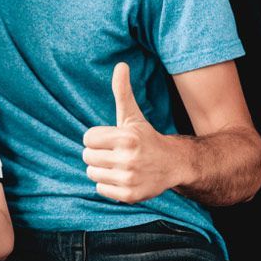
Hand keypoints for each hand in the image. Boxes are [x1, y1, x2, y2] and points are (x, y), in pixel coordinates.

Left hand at [82, 63, 182, 203]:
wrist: (172, 164)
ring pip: (92, 173)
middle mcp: (128, 159)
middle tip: (114, 153)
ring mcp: (129, 178)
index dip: (97, 138)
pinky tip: (122, 177)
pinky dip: (107, 184)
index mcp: (126, 137)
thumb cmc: (145, 137)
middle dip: (97, 154)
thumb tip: (120, 65)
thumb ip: (122, 92)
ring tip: (117, 165)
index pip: (88, 138)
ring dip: (101, 169)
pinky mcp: (129, 195)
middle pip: (87, 156)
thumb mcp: (132, 116)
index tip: (110, 139)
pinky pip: (100, 189)